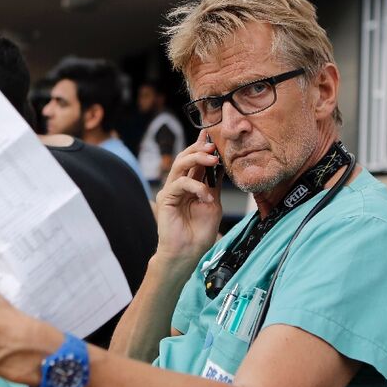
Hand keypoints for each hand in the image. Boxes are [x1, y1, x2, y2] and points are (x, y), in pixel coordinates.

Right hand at [154, 131, 222, 262]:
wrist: (189, 252)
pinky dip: (196, 187)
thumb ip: (214, 184)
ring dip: (197, 158)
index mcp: (191, 184)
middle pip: (186, 157)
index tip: (212, 134)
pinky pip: (180, 183)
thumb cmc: (200, 232)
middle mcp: (180, 184)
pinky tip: (206, 196)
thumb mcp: (214, 202)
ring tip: (212, 160)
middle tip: (213, 146)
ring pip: (180, 164)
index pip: (196, 160)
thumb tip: (220, 164)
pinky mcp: (166, 197)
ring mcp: (171, 190)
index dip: (202, 146)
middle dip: (200, 148)